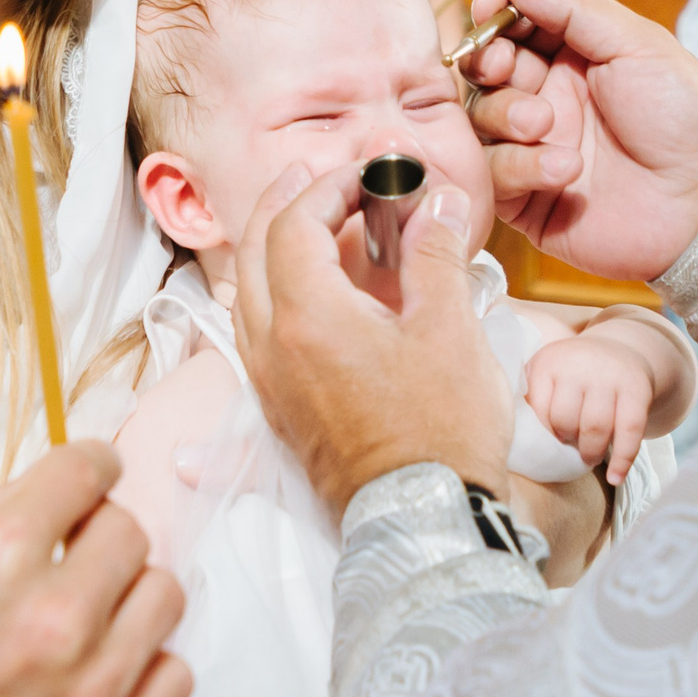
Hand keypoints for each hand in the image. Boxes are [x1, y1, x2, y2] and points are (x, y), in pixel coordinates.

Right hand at [0, 446, 188, 696]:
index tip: (92, 474)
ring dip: (126, 594)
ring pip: (163, 597)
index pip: (87, 471)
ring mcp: (86, 690)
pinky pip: (174, 678)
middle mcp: (53, 617)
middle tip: (71, 551)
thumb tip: (45, 493)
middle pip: (130, 531)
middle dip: (98, 530)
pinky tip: (104, 665)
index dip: (90, 466)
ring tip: (87, 610)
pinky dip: (145, 664)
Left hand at [232, 161, 513, 511]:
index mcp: (308, 317)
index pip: (295, 224)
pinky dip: (270, 296)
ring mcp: (270, 382)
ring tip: (309, 227)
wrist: (425, 520)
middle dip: (284, 203)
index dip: (329, 187)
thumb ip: (436, 256)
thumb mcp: (450, 330)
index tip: (368, 175)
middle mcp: (272, 346)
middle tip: (316, 177)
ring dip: (273, 249)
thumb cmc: (443, 430)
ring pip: (247, 294)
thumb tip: (436, 202)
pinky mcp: (280, 411)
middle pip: (255, 251)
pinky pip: (254, 336)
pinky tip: (298, 299)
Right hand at [463, 0, 697, 281]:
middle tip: (505, 66)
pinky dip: (519, 165)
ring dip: (505, 113)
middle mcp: (550, 99)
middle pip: (485, 69)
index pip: (515, 25)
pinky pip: (493, 174)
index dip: (496, 13)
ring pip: (479, 119)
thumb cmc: (687, 120)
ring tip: (544, 122)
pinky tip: (565, 169)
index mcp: (576, 58)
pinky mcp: (527, 199)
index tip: (490, 7)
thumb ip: (572, 8)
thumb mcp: (637, 45)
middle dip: (488, 61)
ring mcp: (535, 148)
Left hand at [525, 335, 657, 485]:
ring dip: (591, 452)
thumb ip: (531, 399)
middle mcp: (579, 363)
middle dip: (567, 442)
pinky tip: (616, 478)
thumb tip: (520, 442)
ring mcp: (610, 375)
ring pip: (595, 427)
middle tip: (571, 448)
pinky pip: (630, 431)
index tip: (548, 441)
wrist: (620, 350)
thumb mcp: (548, 374)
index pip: (538, 409)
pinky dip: (623, 460)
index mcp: (549, 360)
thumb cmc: (575, 374)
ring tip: (589, 458)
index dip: (543, 433)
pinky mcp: (637, 389)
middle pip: (565, 419)